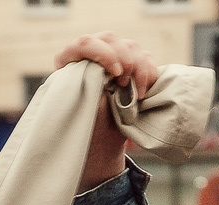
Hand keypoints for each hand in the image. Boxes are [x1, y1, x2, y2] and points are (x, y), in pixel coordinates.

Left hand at [52, 33, 156, 192]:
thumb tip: (102, 71)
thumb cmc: (82, 135)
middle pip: (110, 40)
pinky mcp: (127, 69)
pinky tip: (145, 91)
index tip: (114, 73)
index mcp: (69, 67)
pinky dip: (149, 72)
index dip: (101, 53)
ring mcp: (109, 62)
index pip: (82, 45)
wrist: (97, 151)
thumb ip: (91, 87)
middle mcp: (89, 59)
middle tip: (125, 82)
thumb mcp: (83, 114)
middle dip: (125, 59)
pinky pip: (144, 58)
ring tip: (137, 93)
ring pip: (130, 46)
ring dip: (139, 68)